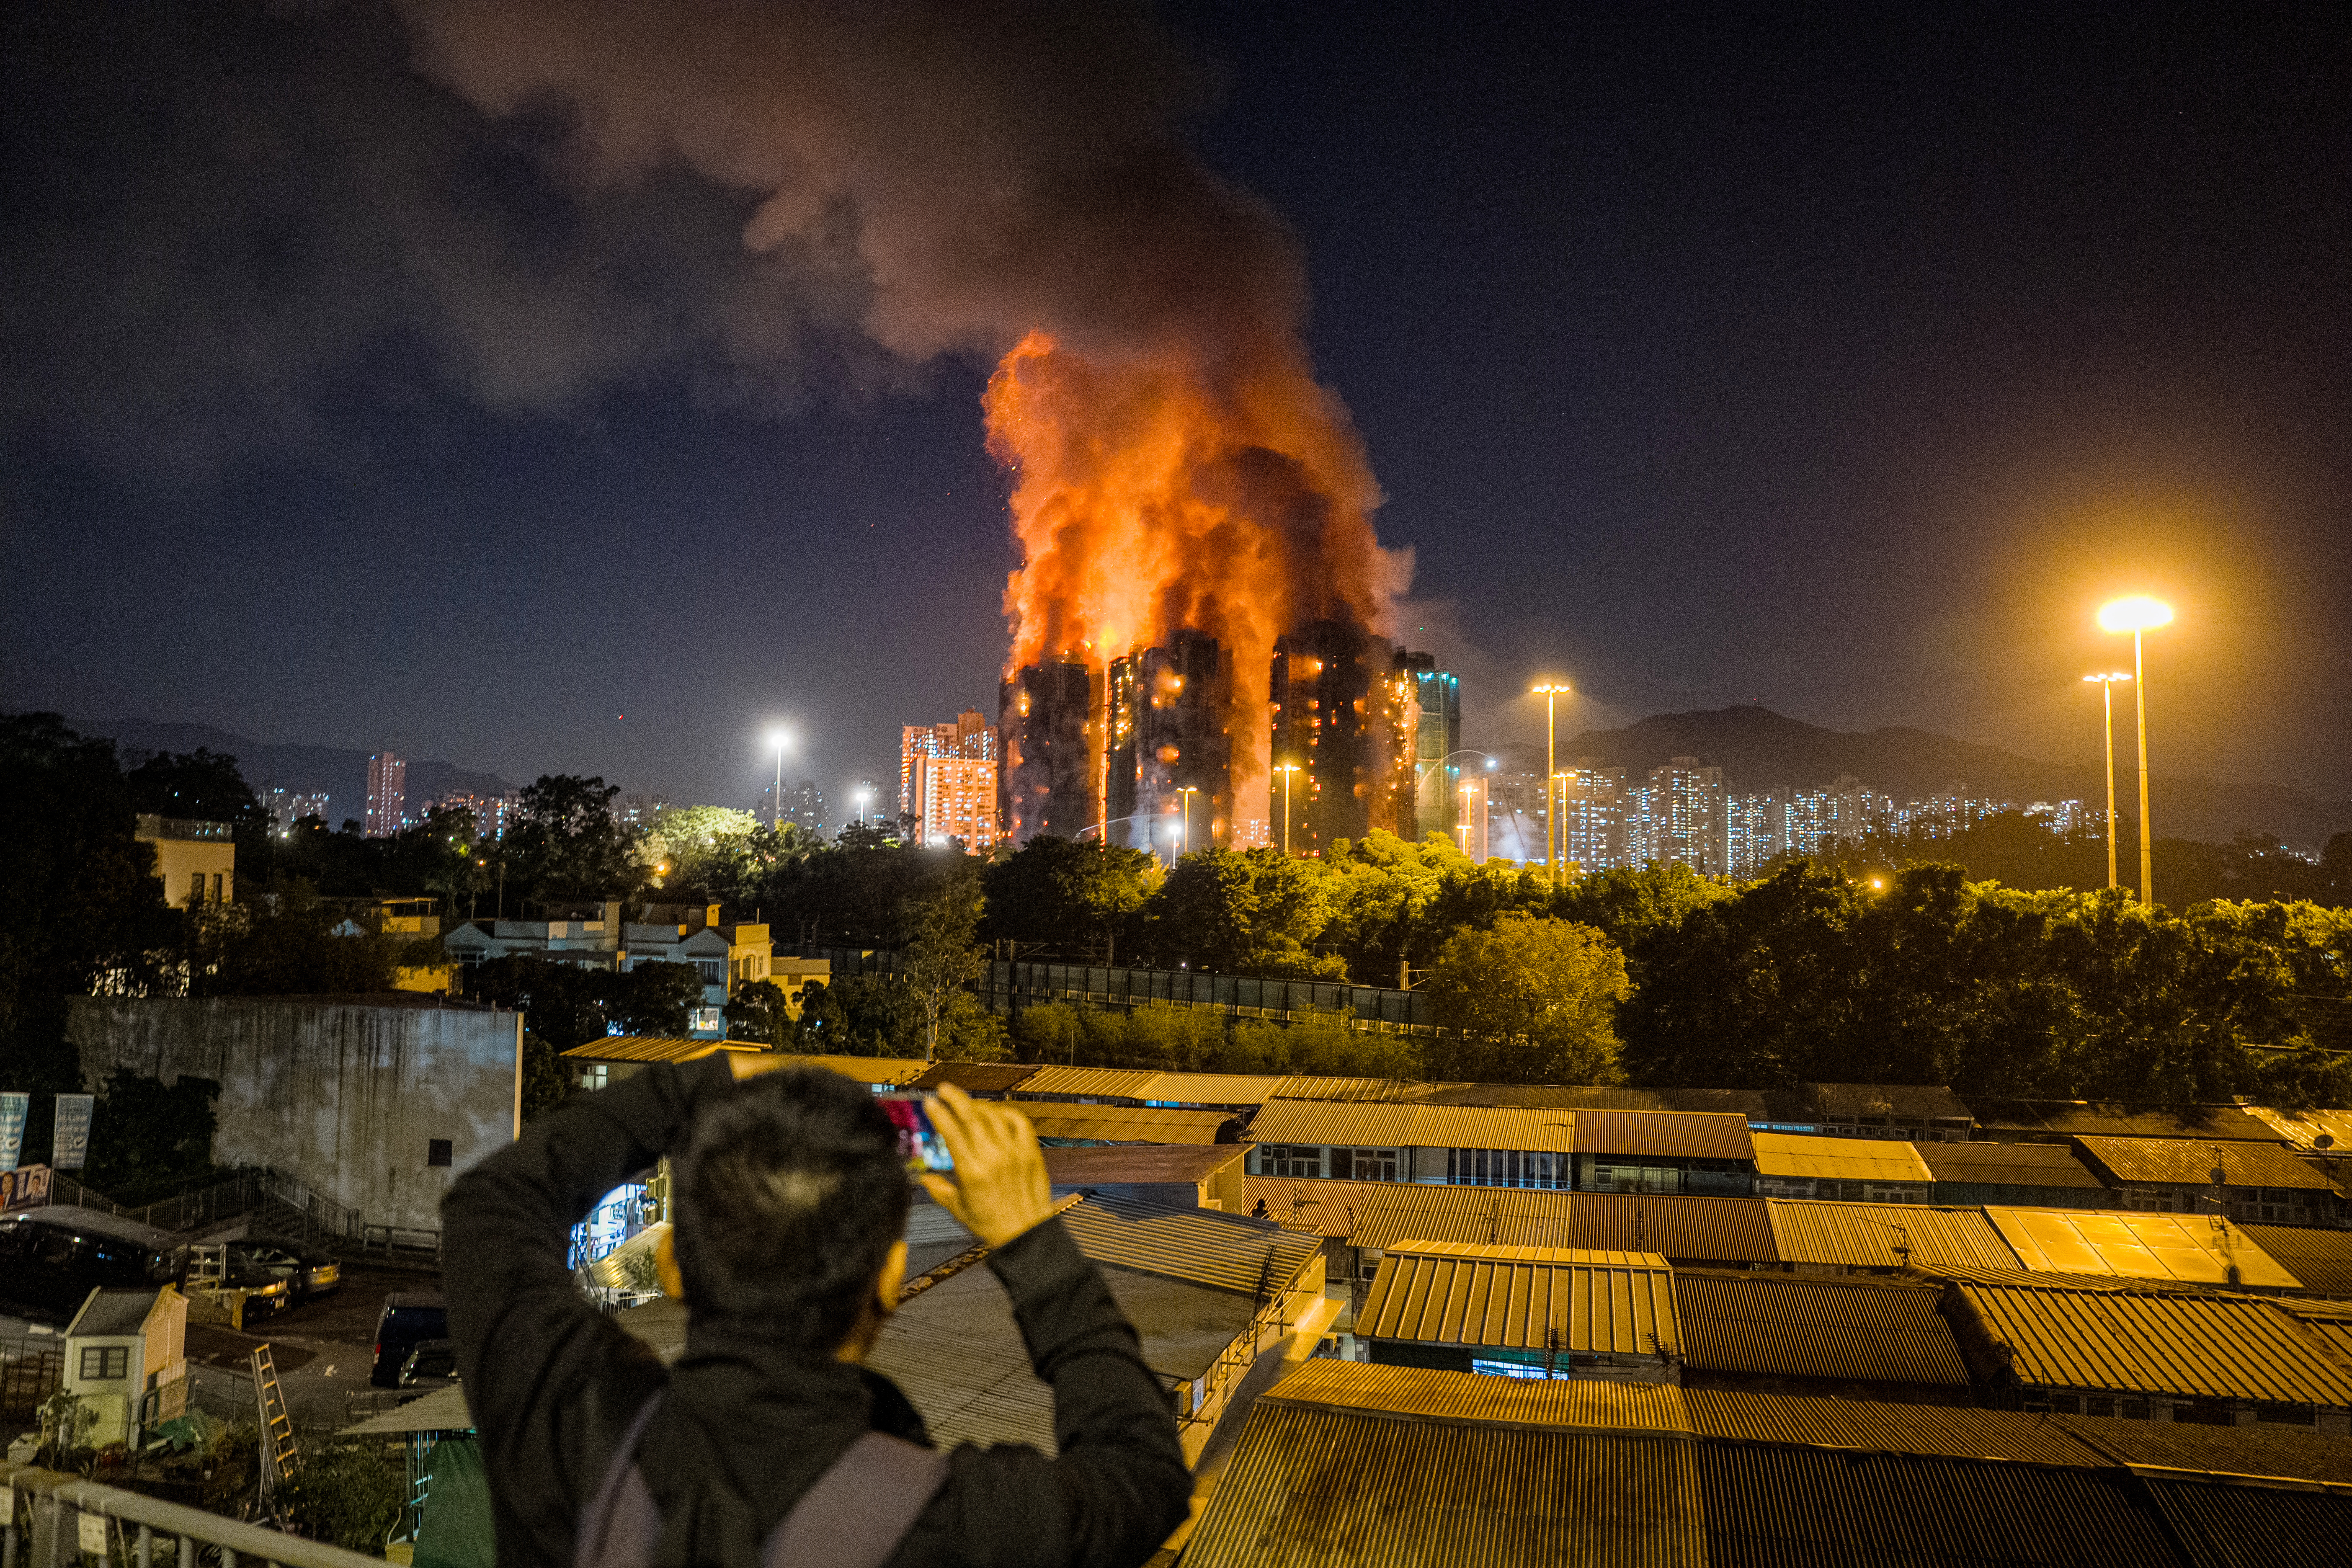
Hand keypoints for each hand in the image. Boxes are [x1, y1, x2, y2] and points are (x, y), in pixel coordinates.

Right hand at [917, 1083, 1053, 1248]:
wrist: (1026, 1233)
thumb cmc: (993, 1225)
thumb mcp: (958, 1209)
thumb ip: (939, 1190)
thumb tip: (924, 1179)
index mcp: (972, 1171)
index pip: (952, 1132)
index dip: (939, 1113)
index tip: (930, 1102)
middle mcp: (993, 1158)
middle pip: (972, 1116)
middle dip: (955, 1098)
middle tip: (944, 1089)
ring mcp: (1014, 1152)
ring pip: (993, 1115)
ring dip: (978, 1104)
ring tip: (967, 1102)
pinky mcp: (1030, 1152)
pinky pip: (1019, 1121)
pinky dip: (1006, 1112)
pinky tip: (996, 1112)